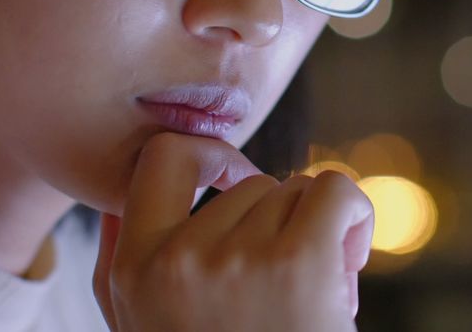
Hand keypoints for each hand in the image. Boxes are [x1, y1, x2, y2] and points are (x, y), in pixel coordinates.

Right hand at [93, 132, 374, 331]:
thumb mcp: (143, 331)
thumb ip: (125, 269)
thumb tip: (119, 206)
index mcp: (133, 272)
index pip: (160, 161)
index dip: (205, 157)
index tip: (232, 178)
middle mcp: (176, 259)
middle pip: (247, 185)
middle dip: (276, 224)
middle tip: (285, 287)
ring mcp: (235, 258)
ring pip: (294, 192)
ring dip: (314, 232)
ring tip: (310, 295)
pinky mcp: (297, 261)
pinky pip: (334, 189)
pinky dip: (353, 214)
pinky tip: (349, 257)